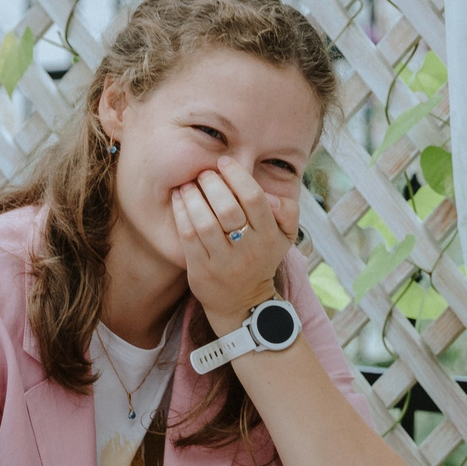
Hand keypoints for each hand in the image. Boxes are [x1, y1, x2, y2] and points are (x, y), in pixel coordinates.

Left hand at [171, 157, 297, 333]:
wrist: (243, 303)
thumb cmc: (261, 258)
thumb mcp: (285, 237)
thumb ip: (288, 210)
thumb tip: (270, 195)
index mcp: (269, 235)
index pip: (254, 198)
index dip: (237, 176)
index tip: (223, 162)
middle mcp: (247, 249)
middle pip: (227, 208)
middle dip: (212, 184)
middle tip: (204, 173)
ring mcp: (223, 261)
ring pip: (205, 223)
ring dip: (193, 198)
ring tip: (189, 184)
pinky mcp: (202, 270)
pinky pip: (188, 237)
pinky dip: (181, 214)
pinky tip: (179, 199)